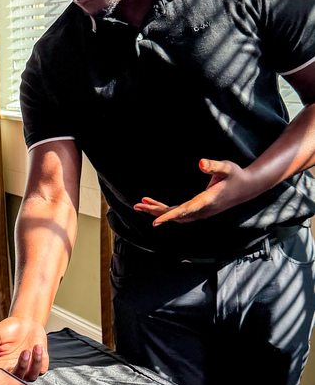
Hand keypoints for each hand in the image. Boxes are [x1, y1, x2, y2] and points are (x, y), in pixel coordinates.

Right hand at [0, 316, 47, 384]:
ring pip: (31, 377)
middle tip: (23, 352)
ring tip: (32, 347)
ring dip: (33, 362)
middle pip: (17, 382)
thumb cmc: (8, 329)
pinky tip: (38, 347)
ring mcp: (27, 369)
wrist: (25, 321)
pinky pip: (41, 369)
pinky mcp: (39, 364)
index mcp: (0, 366)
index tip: (4, 383)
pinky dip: (41, 359)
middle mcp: (13, 370)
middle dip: (21, 368)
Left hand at [134, 158, 255, 224]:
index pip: (185, 211)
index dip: (169, 216)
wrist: (246, 187)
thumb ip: (214, 166)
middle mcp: (202, 210)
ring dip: (157, 210)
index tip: (155, 222)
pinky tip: (154, 203)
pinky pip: (178, 213)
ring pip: (175, 215)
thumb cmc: (236, 175)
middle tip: (137, 205)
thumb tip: (200, 162)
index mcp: (207, 201)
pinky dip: (165, 210)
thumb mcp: (227, 167)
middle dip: (155, 211)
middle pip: (175, 214)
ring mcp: (200, 212)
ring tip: (140, 204)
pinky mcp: (198, 210)